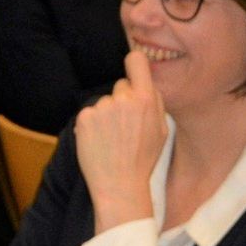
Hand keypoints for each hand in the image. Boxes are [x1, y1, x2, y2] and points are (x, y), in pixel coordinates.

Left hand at [74, 49, 167, 231]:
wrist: (120, 184)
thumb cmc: (143, 158)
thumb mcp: (161, 129)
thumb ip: (154, 101)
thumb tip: (146, 79)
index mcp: (146, 99)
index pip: (136, 60)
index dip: (134, 62)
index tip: (133, 68)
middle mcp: (123, 99)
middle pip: (120, 85)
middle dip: (123, 100)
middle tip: (125, 127)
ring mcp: (101, 108)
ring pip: (104, 102)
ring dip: (106, 115)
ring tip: (112, 139)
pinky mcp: (84, 118)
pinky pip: (89, 114)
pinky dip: (92, 125)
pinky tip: (99, 142)